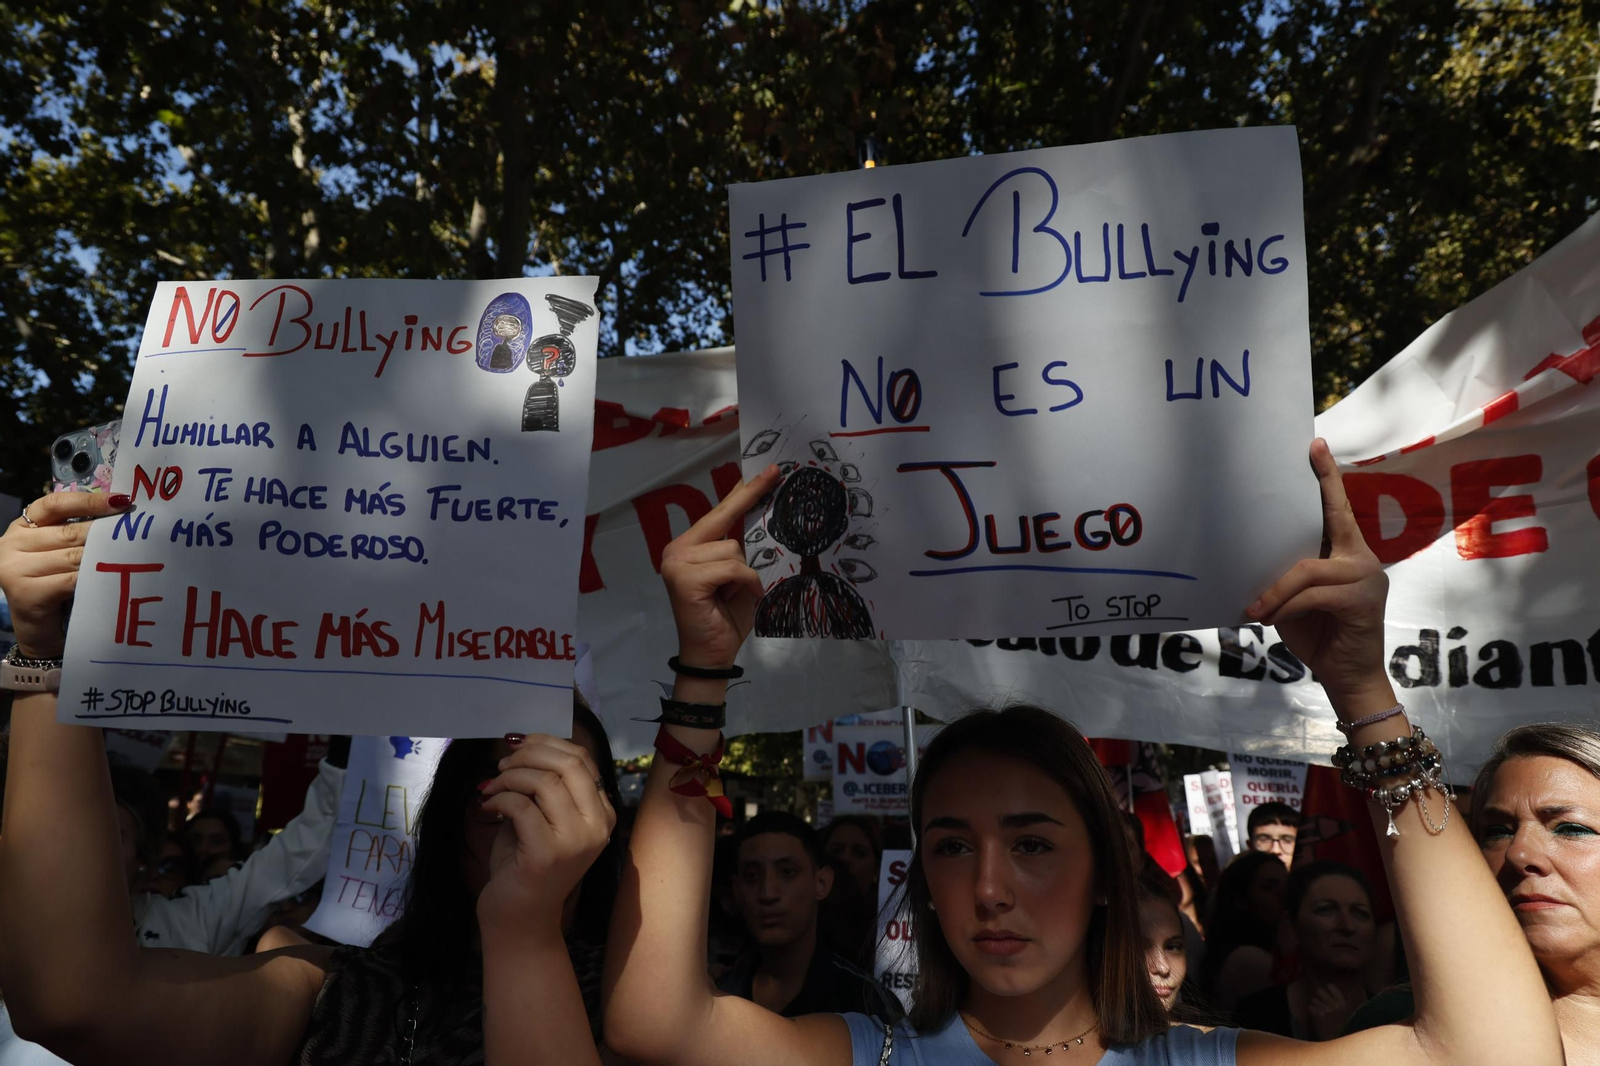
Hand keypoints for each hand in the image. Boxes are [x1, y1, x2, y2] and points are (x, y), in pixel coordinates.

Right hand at [0, 493, 129, 657]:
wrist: (39, 630)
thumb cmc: (55, 585)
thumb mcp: (60, 552)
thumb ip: (76, 531)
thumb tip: (120, 509)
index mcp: (22, 527)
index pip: (55, 504)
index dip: (89, 501)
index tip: (122, 501)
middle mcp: (12, 544)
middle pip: (68, 532)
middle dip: (104, 534)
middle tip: (136, 534)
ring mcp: (15, 569)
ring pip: (73, 557)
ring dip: (104, 557)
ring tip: (131, 555)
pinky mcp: (26, 593)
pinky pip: (72, 580)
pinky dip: (95, 579)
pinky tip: (112, 578)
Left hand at [475, 735, 616, 935]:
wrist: (520, 919)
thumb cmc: (526, 866)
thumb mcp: (542, 818)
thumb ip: (544, 785)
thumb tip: (524, 743)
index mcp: (602, 814)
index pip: (583, 760)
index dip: (548, 743)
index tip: (519, 744)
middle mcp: (597, 826)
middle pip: (570, 764)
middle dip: (530, 754)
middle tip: (503, 763)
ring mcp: (575, 841)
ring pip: (545, 781)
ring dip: (510, 776)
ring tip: (492, 786)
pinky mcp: (547, 853)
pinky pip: (521, 805)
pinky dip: (499, 798)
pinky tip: (487, 806)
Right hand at [659, 464, 781, 667]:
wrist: (712, 655)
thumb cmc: (726, 618)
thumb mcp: (739, 577)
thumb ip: (742, 551)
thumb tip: (766, 521)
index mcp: (688, 547)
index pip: (718, 513)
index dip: (742, 492)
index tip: (765, 471)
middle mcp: (676, 549)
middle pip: (723, 519)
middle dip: (750, 497)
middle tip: (775, 472)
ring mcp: (676, 562)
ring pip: (732, 548)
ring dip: (745, 573)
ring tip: (734, 593)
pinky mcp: (684, 577)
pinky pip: (732, 567)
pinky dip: (745, 583)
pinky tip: (740, 597)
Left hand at [1247, 439, 1392, 713]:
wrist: (1347, 679)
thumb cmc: (1317, 636)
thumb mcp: (1292, 599)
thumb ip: (1285, 573)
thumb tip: (1249, 549)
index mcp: (1346, 554)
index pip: (1336, 510)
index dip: (1327, 478)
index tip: (1315, 444)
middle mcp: (1361, 558)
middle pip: (1332, 520)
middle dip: (1320, 489)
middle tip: (1307, 454)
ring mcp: (1366, 577)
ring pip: (1308, 568)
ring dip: (1275, 590)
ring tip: (1254, 609)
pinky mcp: (1363, 600)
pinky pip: (1312, 594)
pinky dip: (1284, 606)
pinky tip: (1267, 619)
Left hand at [1305, 981, 1352, 1040]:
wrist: (1343, 1044)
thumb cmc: (1349, 1028)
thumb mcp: (1355, 1014)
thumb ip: (1354, 1001)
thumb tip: (1358, 989)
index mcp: (1343, 1004)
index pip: (1332, 988)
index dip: (1329, 988)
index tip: (1328, 989)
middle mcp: (1333, 1006)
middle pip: (1320, 991)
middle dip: (1319, 995)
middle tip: (1322, 999)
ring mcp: (1325, 1011)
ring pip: (1314, 999)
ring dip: (1315, 1003)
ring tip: (1318, 1007)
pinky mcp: (1318, 1017)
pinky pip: (1310, 1007)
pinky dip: (1311, 1009)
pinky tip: (1314, 1012)